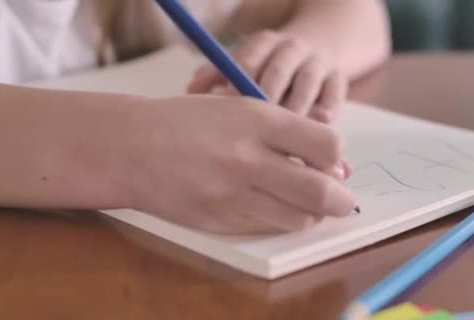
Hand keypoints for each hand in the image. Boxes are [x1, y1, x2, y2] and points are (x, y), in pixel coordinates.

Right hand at [122, 95, 354, 233]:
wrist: (131, 148)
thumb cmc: (190, 122)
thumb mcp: (239, 108)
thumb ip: (287, 133)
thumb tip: (335, 165)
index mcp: (256, 120)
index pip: (327, 145)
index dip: (336, 156)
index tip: (330, 160)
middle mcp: (247, 159)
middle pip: (321, 191)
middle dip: (342, 199)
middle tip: (343, 199)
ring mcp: (231, 195)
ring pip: (299, 218)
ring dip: (311, 213)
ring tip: (301, 200)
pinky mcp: (218, 221)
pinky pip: (267, 227)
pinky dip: (279, 219)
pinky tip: (269, 204)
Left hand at [187, 30, 347, 123]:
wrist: (319, 48)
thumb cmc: (269, 70)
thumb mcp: (245, 64)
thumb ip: (217, 76)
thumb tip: (191, 90)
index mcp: (263, 43)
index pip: (248, 61)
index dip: (236, 87)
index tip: (223, 112)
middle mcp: (292, 48)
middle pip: (277, 72)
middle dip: (265, 101)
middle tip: (252, 132)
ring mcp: (318, 62)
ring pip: (306, 84)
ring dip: (295, 109)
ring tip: (284, 138)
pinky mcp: (340, 78)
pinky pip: (334, 93)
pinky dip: (327, 108)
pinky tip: (318, 124)